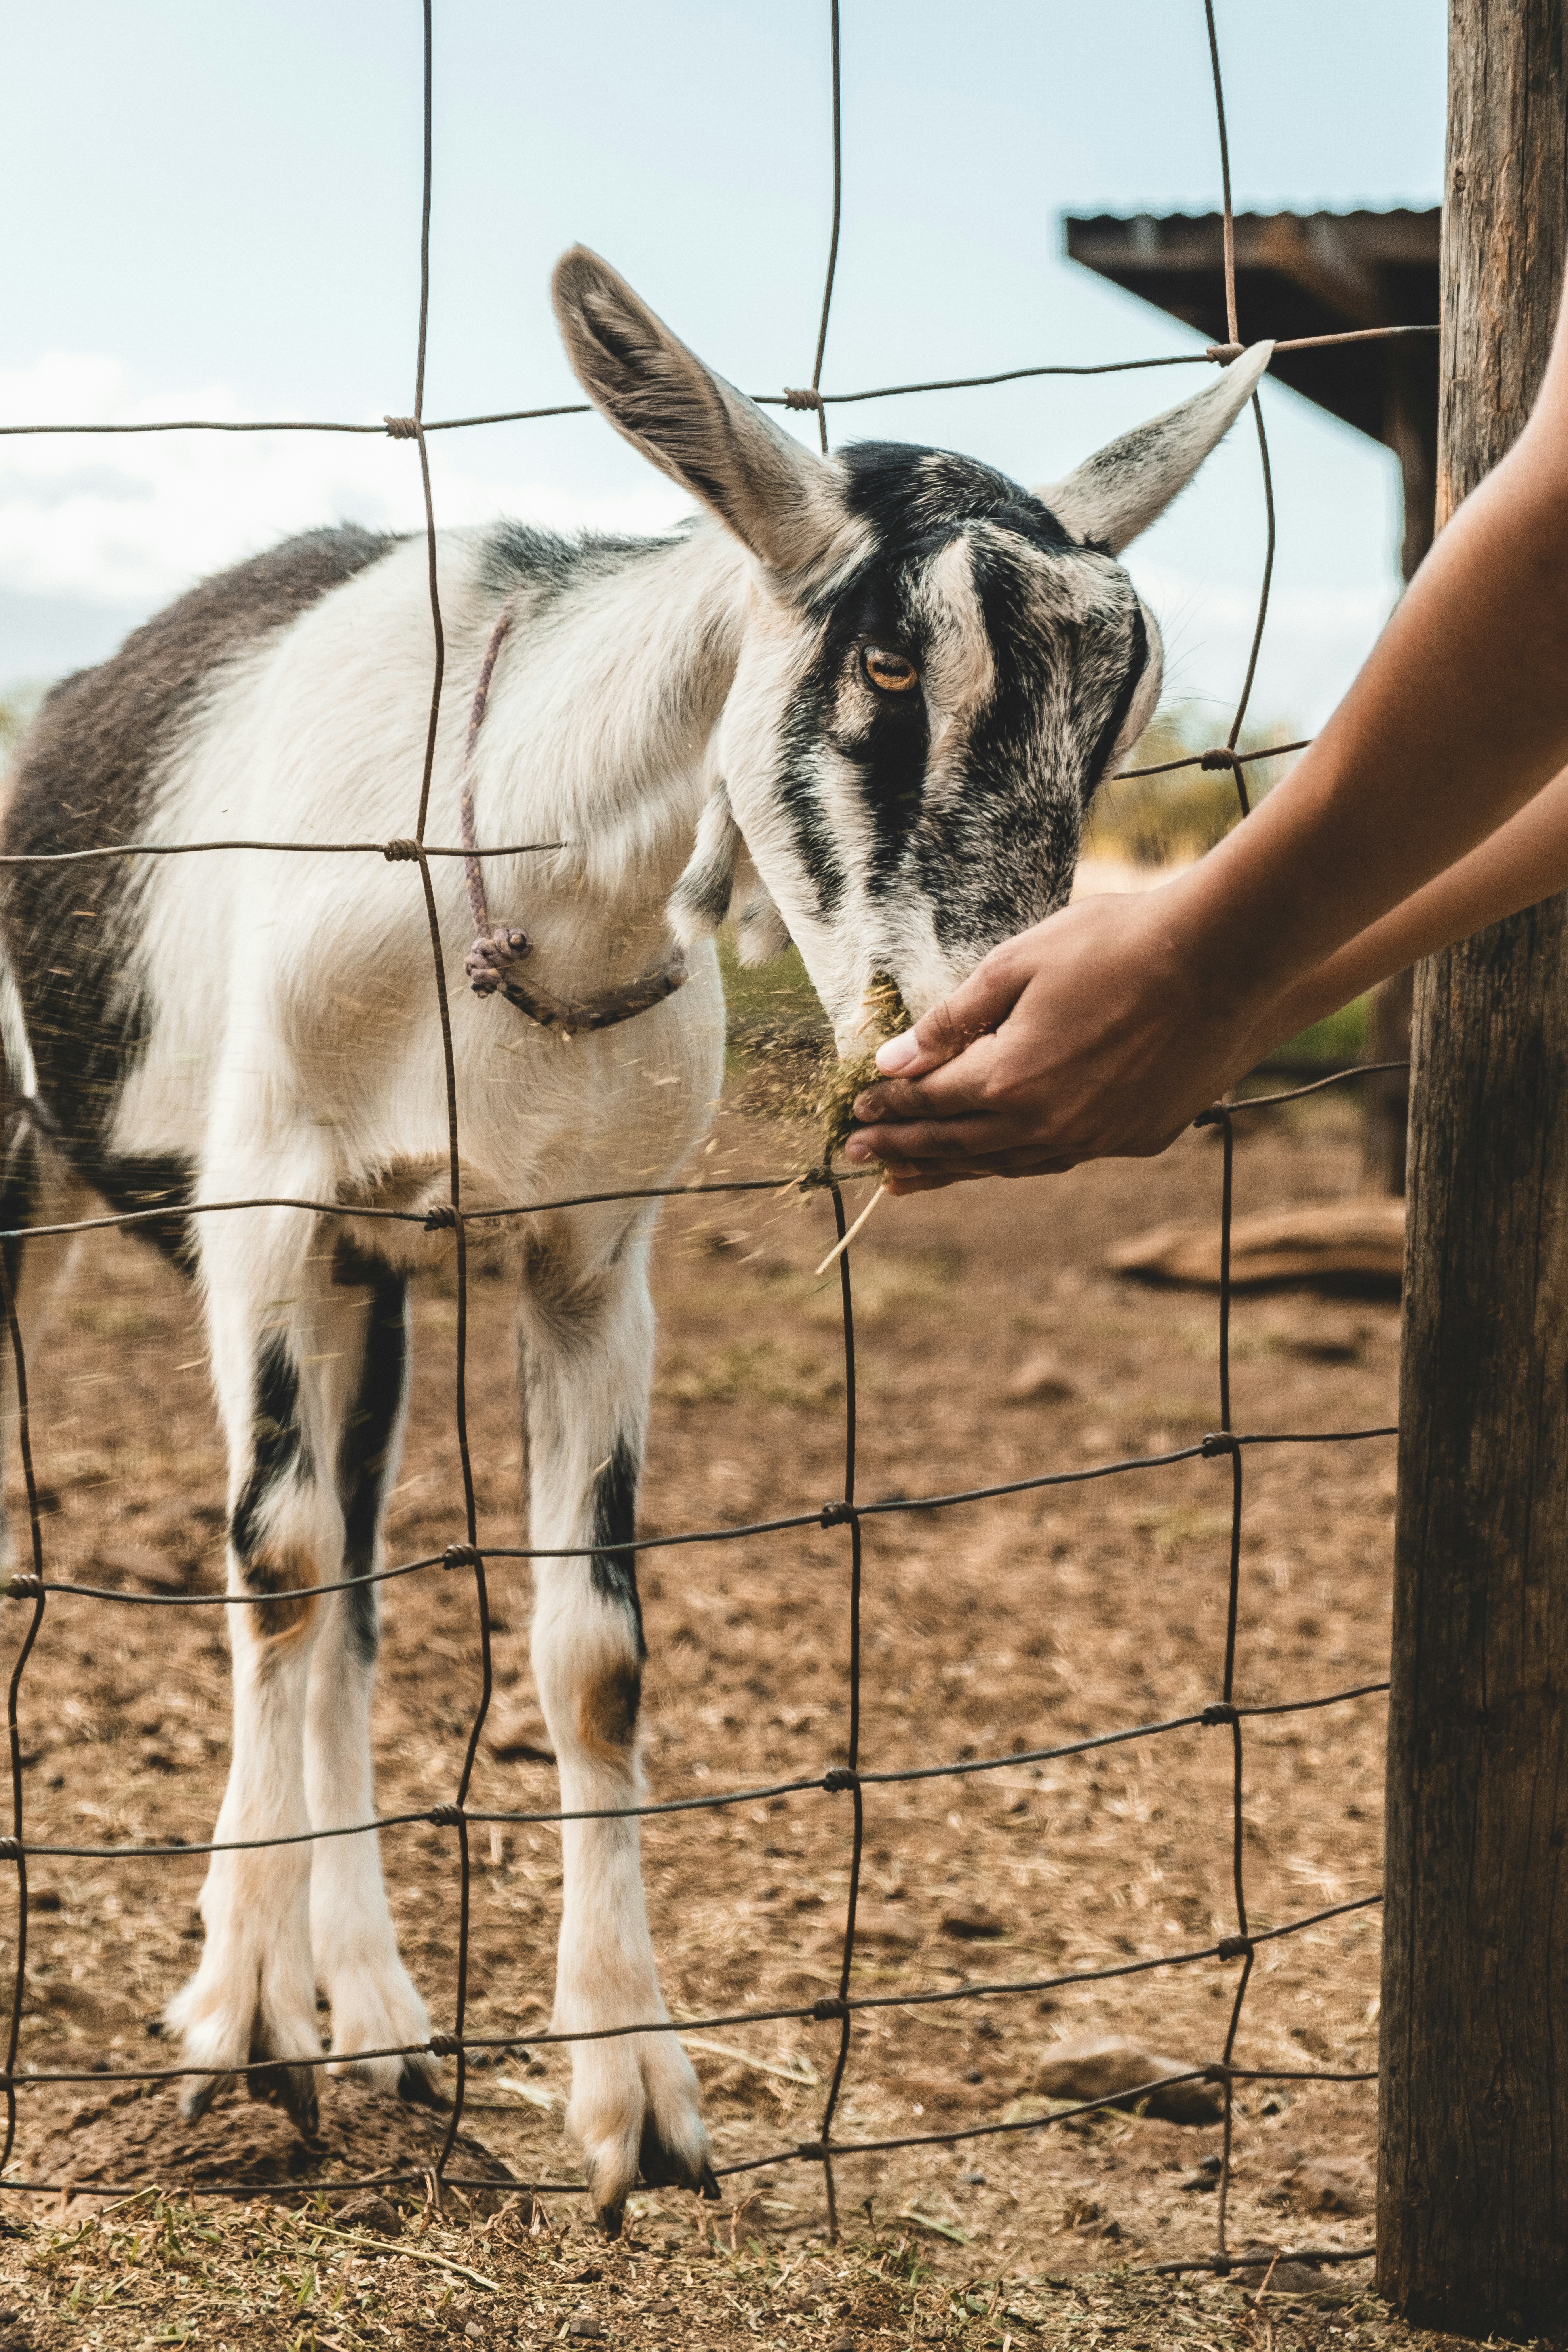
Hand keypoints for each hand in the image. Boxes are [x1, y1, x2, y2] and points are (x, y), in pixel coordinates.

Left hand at [845, 888, 1264, 1191]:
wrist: (1222, 961)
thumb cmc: (1116, 945)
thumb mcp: (1016, 965)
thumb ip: (951, 1021)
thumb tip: (894, 1061)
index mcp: (1010, 1079)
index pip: (930, 1102)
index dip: (889, 1107)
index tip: (856, 1112)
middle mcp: (1049, 1123)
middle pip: (958, 1147)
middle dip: (904, 1151)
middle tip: (861, 1159)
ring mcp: (1097, 1137)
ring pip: (1009, 1164)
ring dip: (955, 1170)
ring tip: (912, 1177)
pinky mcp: (1138, 1138)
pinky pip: (1061, 1158)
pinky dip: (1019, 1161)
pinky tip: (1000, 1159)